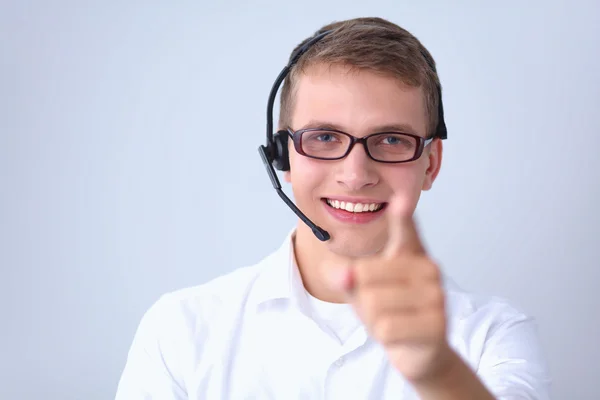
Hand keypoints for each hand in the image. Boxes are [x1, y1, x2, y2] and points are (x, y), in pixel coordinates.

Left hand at [328, 196, 456, 384]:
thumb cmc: (391, 312)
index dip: (402, 216)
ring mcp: (437, 296)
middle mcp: (428, 269)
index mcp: (410, 253)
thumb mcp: (362, 290)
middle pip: (365, 274)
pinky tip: (400, 336)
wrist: (420, 352)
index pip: (405, 229)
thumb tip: (342, 275)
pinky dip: (385, 337)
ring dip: (373, 320)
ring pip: (374, 303)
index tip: (400, 200)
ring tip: (392, 321)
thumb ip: (345, 278)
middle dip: (362, 298)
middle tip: (380, 308)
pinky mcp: (437, 324)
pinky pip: (387, 328)